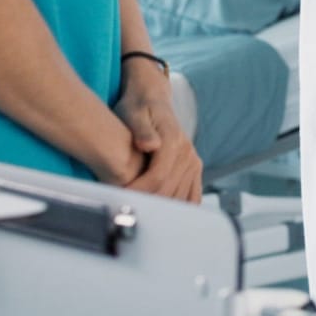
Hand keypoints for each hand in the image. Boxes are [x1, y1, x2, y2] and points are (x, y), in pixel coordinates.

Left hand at [113, 59, 202, 202]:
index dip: (139, 191)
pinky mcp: (194, 168)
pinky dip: (180, 208)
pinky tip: (166, 216)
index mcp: (174, 140)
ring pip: (180, 196)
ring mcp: (193, 161)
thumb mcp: (134, 113)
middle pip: (169, 190)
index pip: (158, 177)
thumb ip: (142, 130)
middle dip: (147, 203)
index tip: (120, 199)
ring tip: (140, 213)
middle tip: (125, 211)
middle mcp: (187, 152)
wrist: (152, 99)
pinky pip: (192, 195)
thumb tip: (151, 145)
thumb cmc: (137, 108)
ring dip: (161, 209)